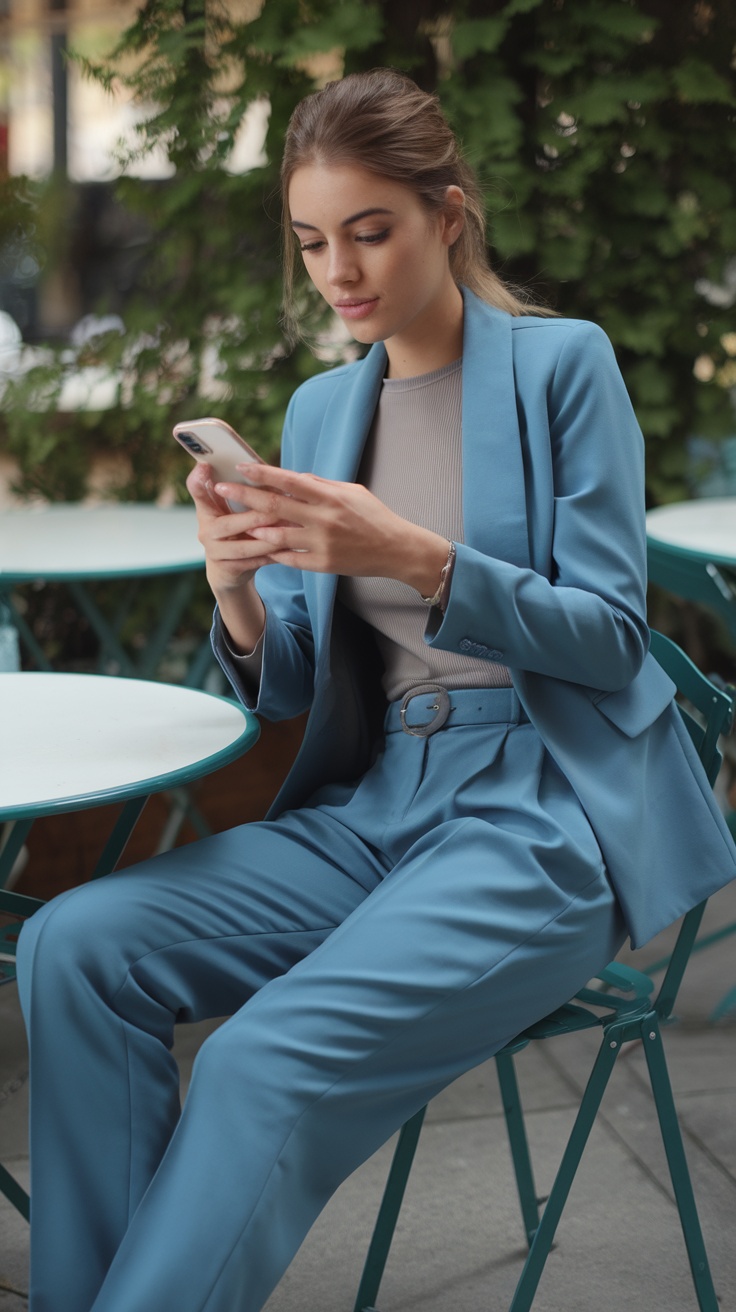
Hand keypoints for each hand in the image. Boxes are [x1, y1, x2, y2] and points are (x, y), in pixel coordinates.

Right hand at [186, 463, 278, 595]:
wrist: (228, 569)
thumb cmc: (237, 530)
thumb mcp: (233, 510)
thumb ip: (242, 493)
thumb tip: (267, 471)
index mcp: (207, 509)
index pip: (197, 491)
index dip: (198, 480)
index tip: (205, 466)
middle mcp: (206, 530)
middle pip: (228, 524)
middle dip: (254, 518)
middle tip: (275, 510)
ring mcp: (214, 552)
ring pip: (243, 548)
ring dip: (267, 540)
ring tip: (289, 531)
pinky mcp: (227, 570)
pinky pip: (252, 563)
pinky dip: (271, 556)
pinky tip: (288, 549)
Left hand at [215, 463, 449, 596]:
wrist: (397, 550)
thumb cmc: (374, 516)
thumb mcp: (351, 492)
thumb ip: (321, 485)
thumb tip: (292, 477)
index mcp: (330, 496)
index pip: (288, 480)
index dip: (262, 473)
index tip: (240, 467)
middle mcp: (323, 519)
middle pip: (275, 506)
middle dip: (244, 496)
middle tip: (221, 490)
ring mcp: (322, 544)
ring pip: (277, 535)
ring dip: (253, 528)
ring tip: (236, 522)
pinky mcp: (323, 565)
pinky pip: (290, 558)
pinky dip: (273, 552)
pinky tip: (259, 546)